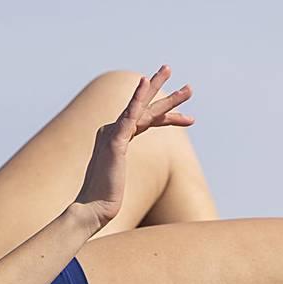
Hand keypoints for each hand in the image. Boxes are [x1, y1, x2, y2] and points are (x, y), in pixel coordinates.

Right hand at [72, 65, 193, 230]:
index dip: (166, 117)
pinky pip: (129, 115)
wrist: (93, 208)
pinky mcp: (115, 142)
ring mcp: (112, 135)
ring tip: (189, 89)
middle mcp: (112, 132)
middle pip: (143, 107)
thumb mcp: (117, 178)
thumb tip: (117, 178)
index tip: (187, 118)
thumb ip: (117, 169)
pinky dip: (136, 97)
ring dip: (167, 98)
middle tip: (177, 75)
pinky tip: (143, 82)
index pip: (144, 120)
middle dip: (161, 91)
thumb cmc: (104, 198)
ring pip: (143, 109)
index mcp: (115, 139)